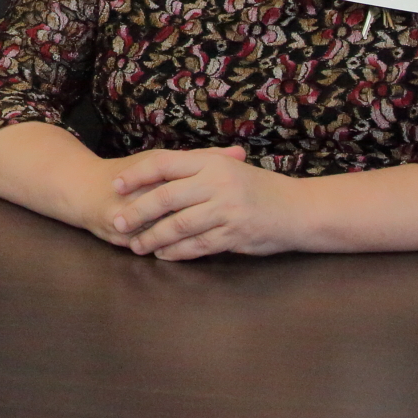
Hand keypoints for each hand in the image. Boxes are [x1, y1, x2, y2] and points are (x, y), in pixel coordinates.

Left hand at [103, 145, 302, 259]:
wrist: (301, 210)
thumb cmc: (262, 188)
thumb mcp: (231, 169)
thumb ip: (199, 168)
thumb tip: (160, 171)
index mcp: (212, 163)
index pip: (164, 164)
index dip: (138, 175)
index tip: (116, 184)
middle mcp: (217, 184)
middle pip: (166, 197)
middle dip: (137, 211)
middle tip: (117, 223)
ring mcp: (227, 211)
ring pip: (179, 225)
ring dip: (154, 237)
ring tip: (137, 244)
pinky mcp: (235, 235)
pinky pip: (199, 246)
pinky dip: (178, 252)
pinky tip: (164, 255)